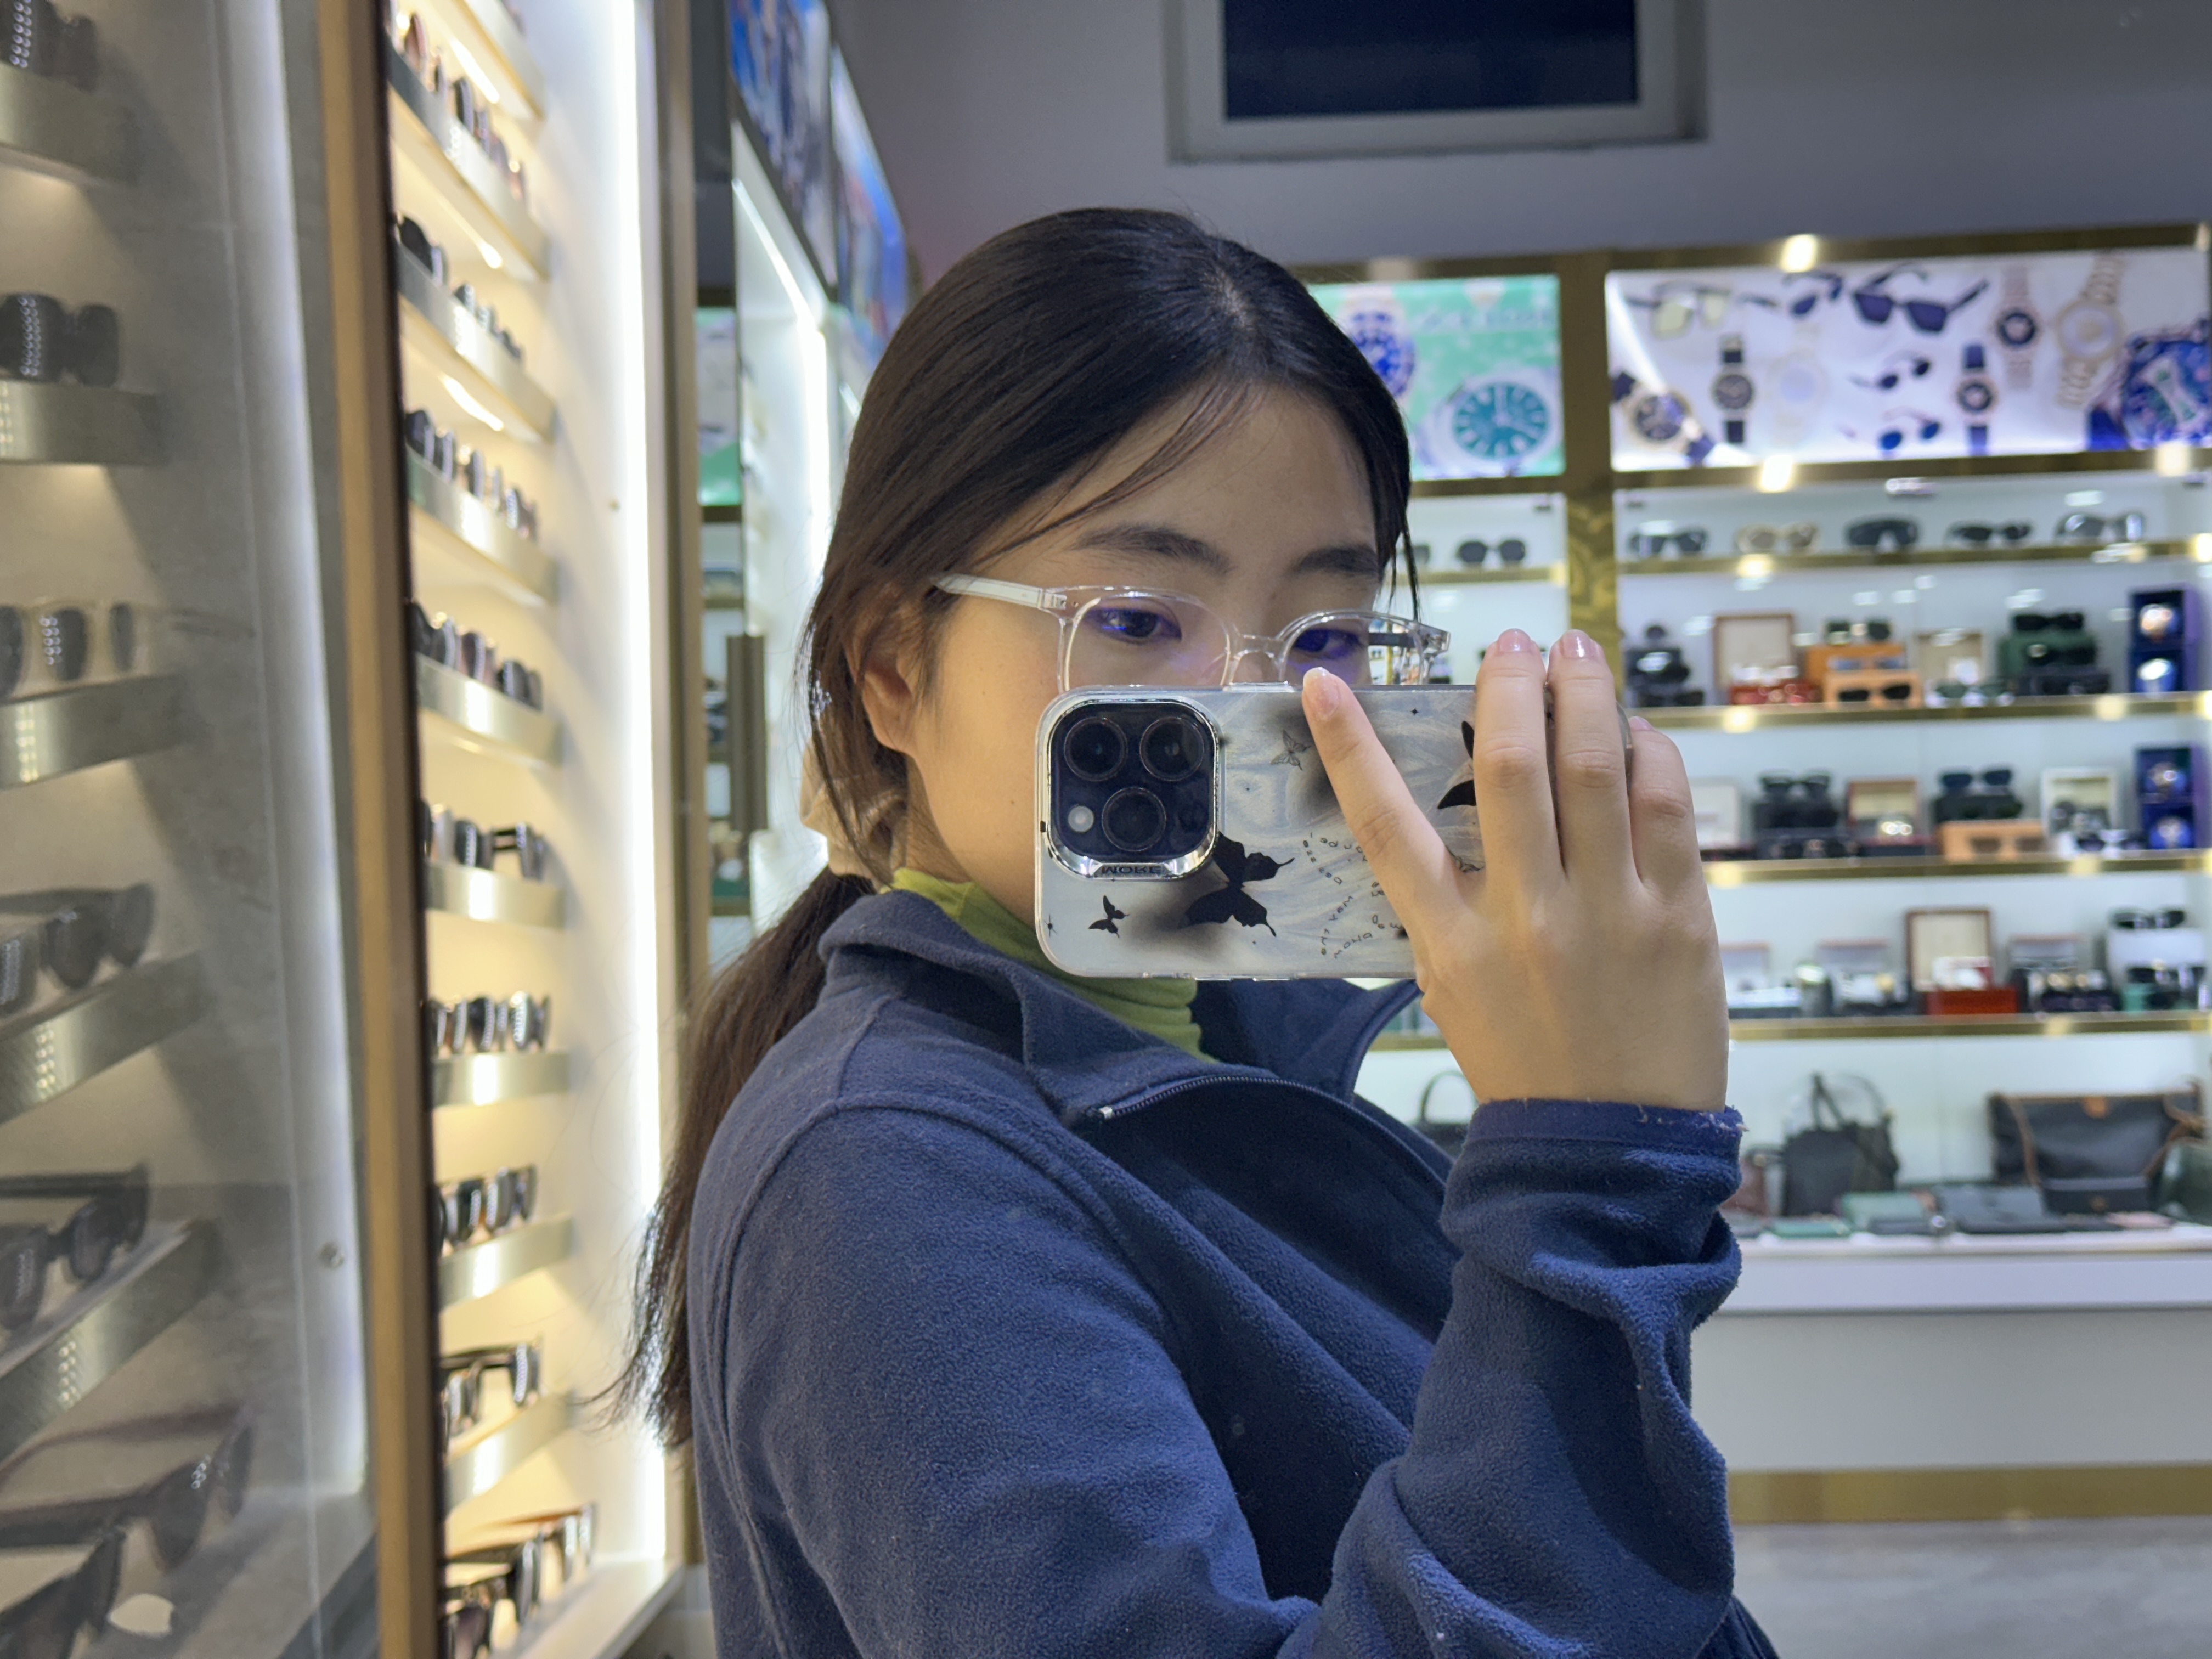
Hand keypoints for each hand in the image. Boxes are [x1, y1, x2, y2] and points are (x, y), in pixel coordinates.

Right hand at [1302, 629, 1726, 1111]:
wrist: (1607, 1152)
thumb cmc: (1522, 1062)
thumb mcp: (1452, 988)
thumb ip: (1447, 905)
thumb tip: (1457, 809)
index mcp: (1452, 940)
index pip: (1385, 825)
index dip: (1349, 747)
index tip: (1324, 683)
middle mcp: (1526, 917)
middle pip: (1514, 766)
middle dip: (1511, 684)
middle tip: (1515, 641)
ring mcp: (1609, 914)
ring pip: (1597, 768)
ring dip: (1586, 693)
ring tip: (1578, 651)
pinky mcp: (1679, 919)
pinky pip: (1666, 809)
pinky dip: (1650, 754)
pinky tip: (1638, 732)